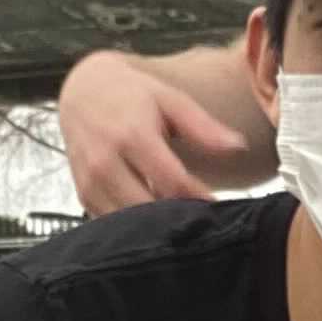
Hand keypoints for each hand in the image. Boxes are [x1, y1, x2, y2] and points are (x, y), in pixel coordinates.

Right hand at [57, 50, 252, 211]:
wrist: (82, 92)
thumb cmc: (133, 96)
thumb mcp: (171, 101)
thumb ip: (204, 127)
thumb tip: (239, 147)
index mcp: (132, 136)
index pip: (173, 182)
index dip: (199, 199)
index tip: (218, 207)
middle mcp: (106, 162)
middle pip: (149, 208)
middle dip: (178, 218)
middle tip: (202, 220)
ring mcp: (91, 182)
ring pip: (129, 222)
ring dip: (157, 228)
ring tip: (181, 223)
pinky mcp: (84, 195)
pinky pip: (112, 223)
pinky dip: (135, 227)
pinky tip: (155, 221)